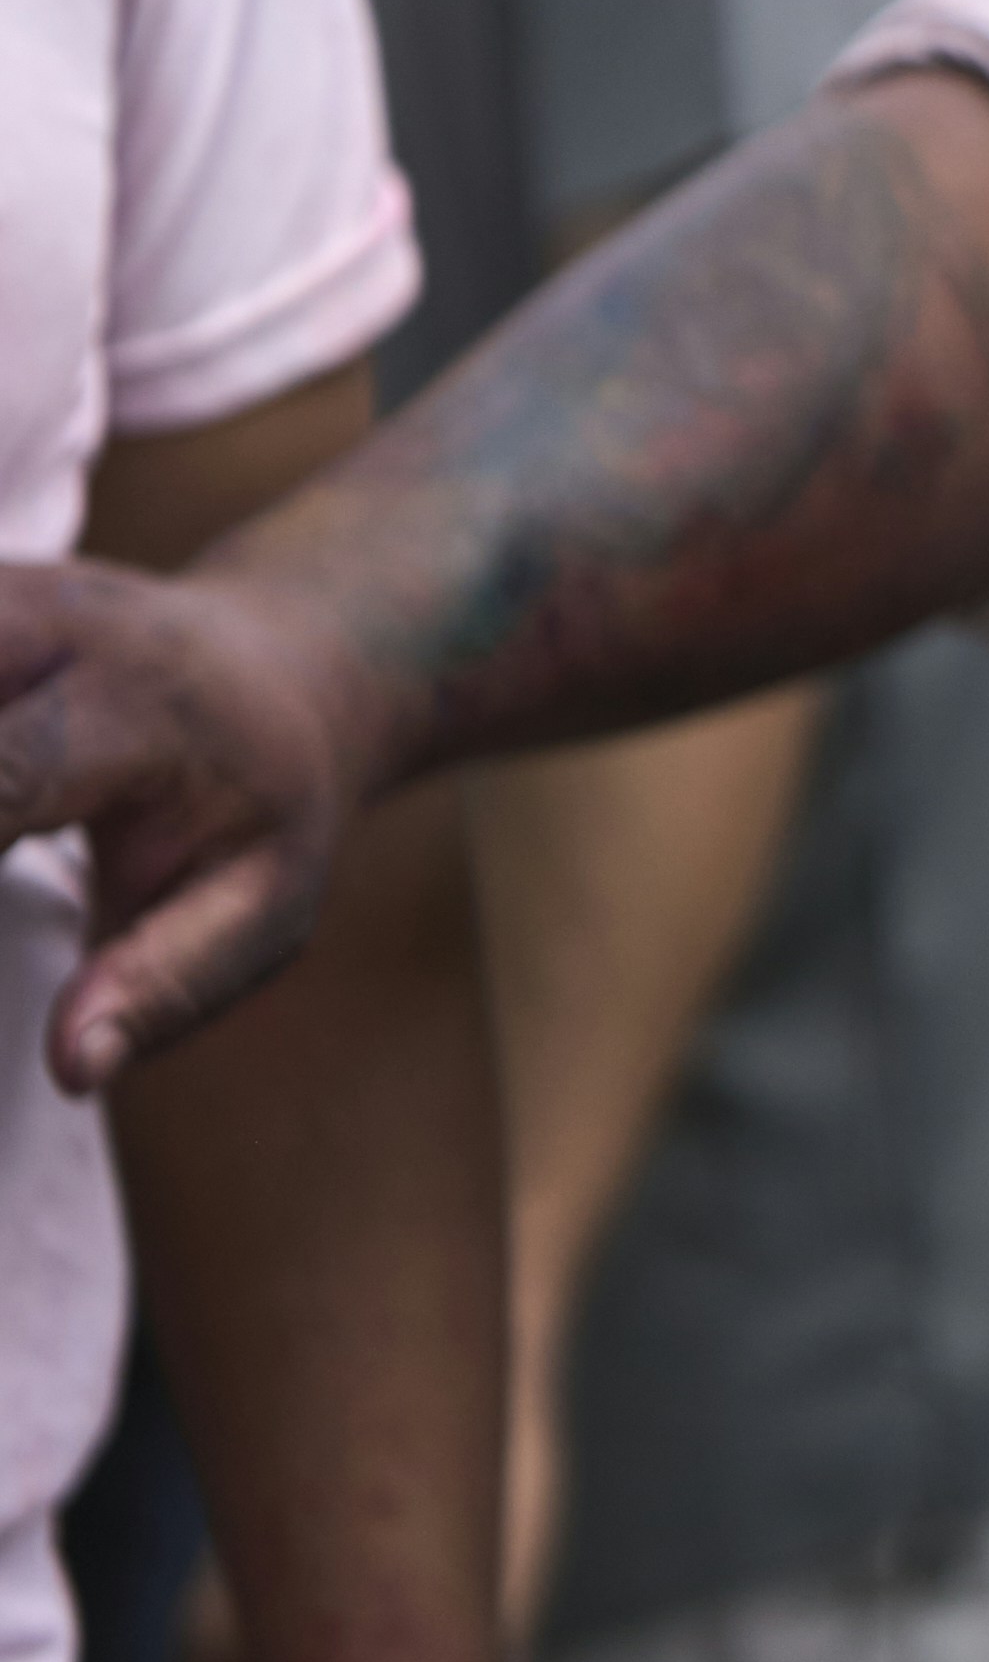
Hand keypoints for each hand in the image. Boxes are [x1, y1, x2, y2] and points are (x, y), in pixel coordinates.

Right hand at [0, 545, 376, 1083]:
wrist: (287, 663)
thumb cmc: (266, 802)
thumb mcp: (265, 902)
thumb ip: (167, 982)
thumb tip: (76, 1070)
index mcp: (141, 702)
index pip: (8, 773)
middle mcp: (58, 621)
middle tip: (1, 871)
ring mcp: (1, 591)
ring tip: (2, 860)